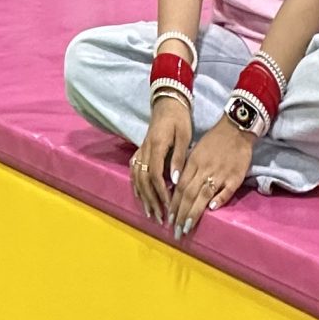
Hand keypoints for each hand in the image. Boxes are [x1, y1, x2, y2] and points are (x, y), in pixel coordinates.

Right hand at [129, 96, 192, 225]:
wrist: (168, 102)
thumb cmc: (179, 118)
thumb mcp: (184, 136)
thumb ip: (179, 158)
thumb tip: (175, 181)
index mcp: (156, 146)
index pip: (155, 174)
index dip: (160, 192)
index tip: (168, 206)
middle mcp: (145, 149)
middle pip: (143, 180)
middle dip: (151, 200)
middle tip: (159, 217)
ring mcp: (140, 150)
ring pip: (136, 177)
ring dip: (143, 196)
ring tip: (150, 212)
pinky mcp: (140, 150)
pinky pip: (134, 171)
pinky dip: (136, 186)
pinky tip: (141, 196)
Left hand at [169, 116, 252, 241]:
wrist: (236, 129)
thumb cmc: (214, 141)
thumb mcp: (196, 152)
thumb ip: (188, 171)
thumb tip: (178, 191)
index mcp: (193, 163)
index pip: (180, 188)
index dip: (173, 205)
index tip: (169, 220)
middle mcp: (204, 169)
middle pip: (189, 194)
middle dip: (180, 215)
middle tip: (176, 232)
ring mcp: (220, 173)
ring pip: (203, 195)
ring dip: (194, 213)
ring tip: (187, 228)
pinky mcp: (236, 177)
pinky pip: (226, 190)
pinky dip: (219, 199)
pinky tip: (212, 210)